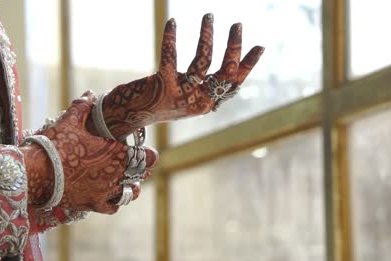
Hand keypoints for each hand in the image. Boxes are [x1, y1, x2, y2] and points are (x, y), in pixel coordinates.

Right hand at [23, 91, 157, 213]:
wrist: (34, 172)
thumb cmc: (54, 145)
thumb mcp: (70, 121)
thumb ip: (83, 107)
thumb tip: (89, 94)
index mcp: (117, 153)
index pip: (148, 157)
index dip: (149, 155)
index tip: (146, 152)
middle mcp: (116, 174)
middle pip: (140, 175)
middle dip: (140, 169)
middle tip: (134, 164)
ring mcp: (106, 191)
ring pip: (129, 193)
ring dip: (131, 186)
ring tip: (127, 181)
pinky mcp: (93, 204)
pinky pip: (112, 207)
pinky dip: (115, 202)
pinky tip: (112, 195)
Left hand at [94, 14, 264, 138]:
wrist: (130, 115)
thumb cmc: (160, 102)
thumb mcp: (187, 97)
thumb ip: (204, 86)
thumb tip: (225, 69)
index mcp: (207, 103)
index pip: (234, 83)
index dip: (247, 65)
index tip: (260, 46)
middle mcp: (198, 102)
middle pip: (224, 72)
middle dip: (233, 47)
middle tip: (237, 25)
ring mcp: (182, 95)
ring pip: (202, 62)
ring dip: (207, 36)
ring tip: (208, 16)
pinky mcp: (163, 86)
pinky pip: (171, 57)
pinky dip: (171, 37)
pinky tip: (173, 22)